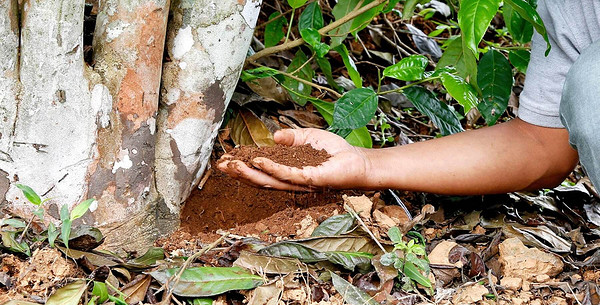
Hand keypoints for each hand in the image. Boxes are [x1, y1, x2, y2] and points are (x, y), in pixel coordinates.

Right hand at [217, 128, 372, 190]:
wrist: (358, 161)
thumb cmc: (336, 153)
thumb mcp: (309, 139)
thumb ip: (291, 138)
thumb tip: (274, 136)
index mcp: (288, 172)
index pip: (260, 171)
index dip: (242, 166)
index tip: (225, 159)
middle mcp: (291, 181)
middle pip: (260, 179)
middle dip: (239, 173)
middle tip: (221, 165)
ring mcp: (300, 182)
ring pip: (269, 180)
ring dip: (249, 173)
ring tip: (232, 165)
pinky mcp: (311, 179)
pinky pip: (288, 175)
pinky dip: (272, 169)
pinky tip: (258, 161)